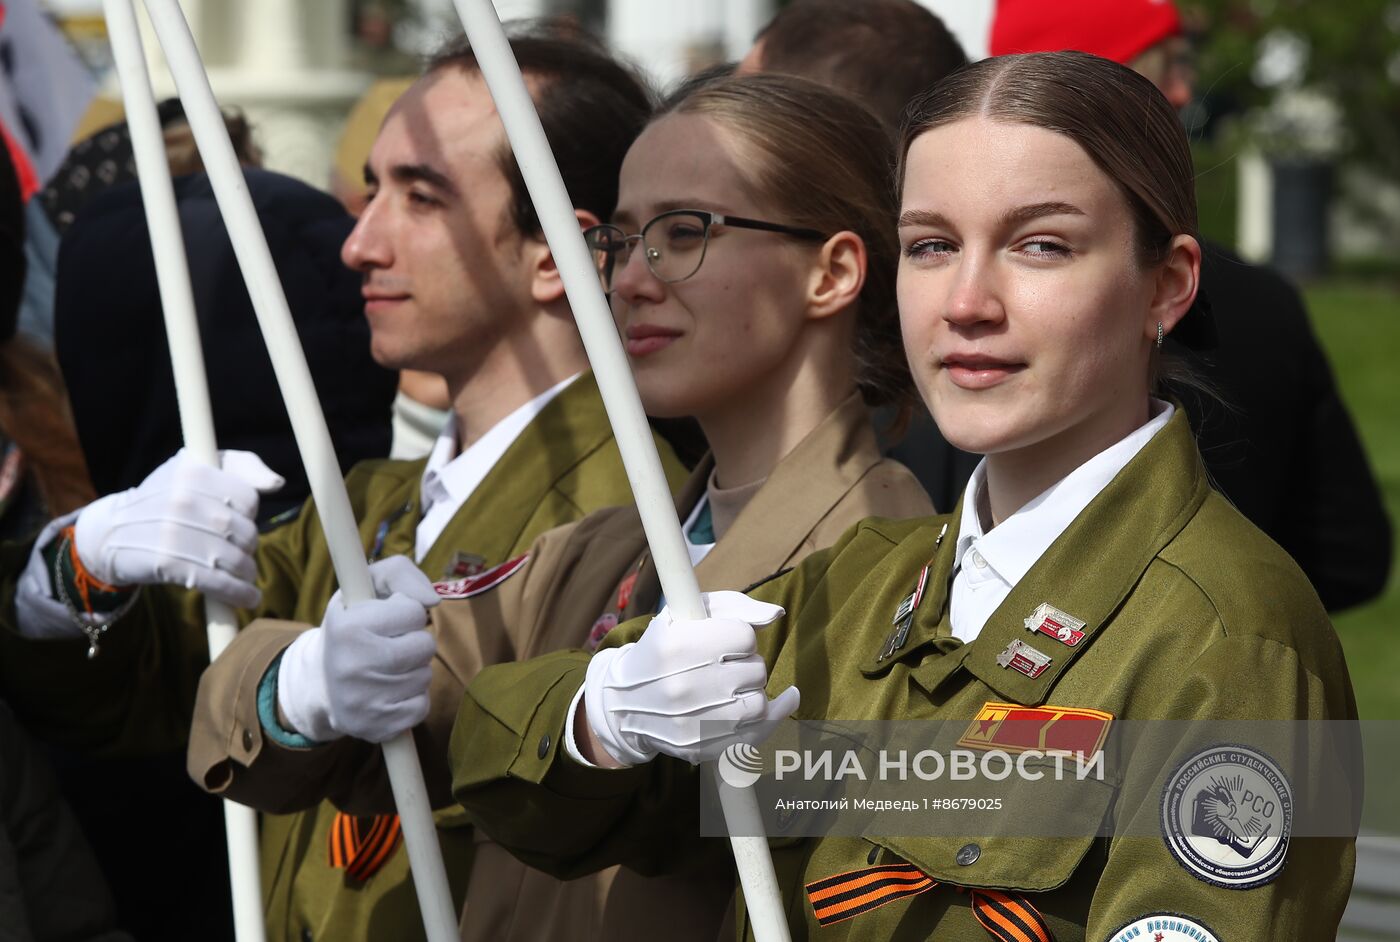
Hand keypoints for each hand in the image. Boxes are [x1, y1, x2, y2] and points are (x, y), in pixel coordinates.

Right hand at [72, 449, 283, 607]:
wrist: (113, 531)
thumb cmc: (166, 497)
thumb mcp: (197, 469)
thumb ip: (242, 467)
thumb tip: (276, 484)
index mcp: (193, 471)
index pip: (248, 499)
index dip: (250, 514)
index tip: (238, 520)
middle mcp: (184, 498)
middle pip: (245, 531)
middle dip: (249, 546)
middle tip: (241, 552)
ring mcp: (174, 531)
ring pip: (235, 558)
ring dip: (247, 572)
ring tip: (245, 575)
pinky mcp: (168, 563)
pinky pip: (217, 582)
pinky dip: (238, 593)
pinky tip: (248, 597)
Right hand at [277, 556, 439, 743]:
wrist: (320, 684)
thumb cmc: (354, 626)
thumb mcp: (365, 587)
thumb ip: (401, 573)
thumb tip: (432, 600)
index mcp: (348, 627)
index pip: (413, 611)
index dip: (406, 613)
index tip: (387, 619)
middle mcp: (353, 665)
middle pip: (424, 646)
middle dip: (414, 642)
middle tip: (390, 644)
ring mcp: (364, 701)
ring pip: (424, 676)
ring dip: (413, 670)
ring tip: (386, 668)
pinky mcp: (376, 728)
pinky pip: (421, 707)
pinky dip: (412, 698)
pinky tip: (390, 691)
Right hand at [583, 590, 799, 765]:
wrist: (625, 702)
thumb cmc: (663, 651)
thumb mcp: (684, 615)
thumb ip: (733, 606)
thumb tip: (775, 615)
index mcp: (679, 645)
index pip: (745, 636)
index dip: (740, 636)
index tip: (726, 643)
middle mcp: (685, 685)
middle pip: (755, 669)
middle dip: (747, 664)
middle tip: (727, 666)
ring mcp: (694, 721)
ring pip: (758, 703)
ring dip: (752, 691)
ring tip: (734, 687)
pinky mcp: (701, 747)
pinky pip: (755, 733)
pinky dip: (773, 716)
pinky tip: (786, 700)